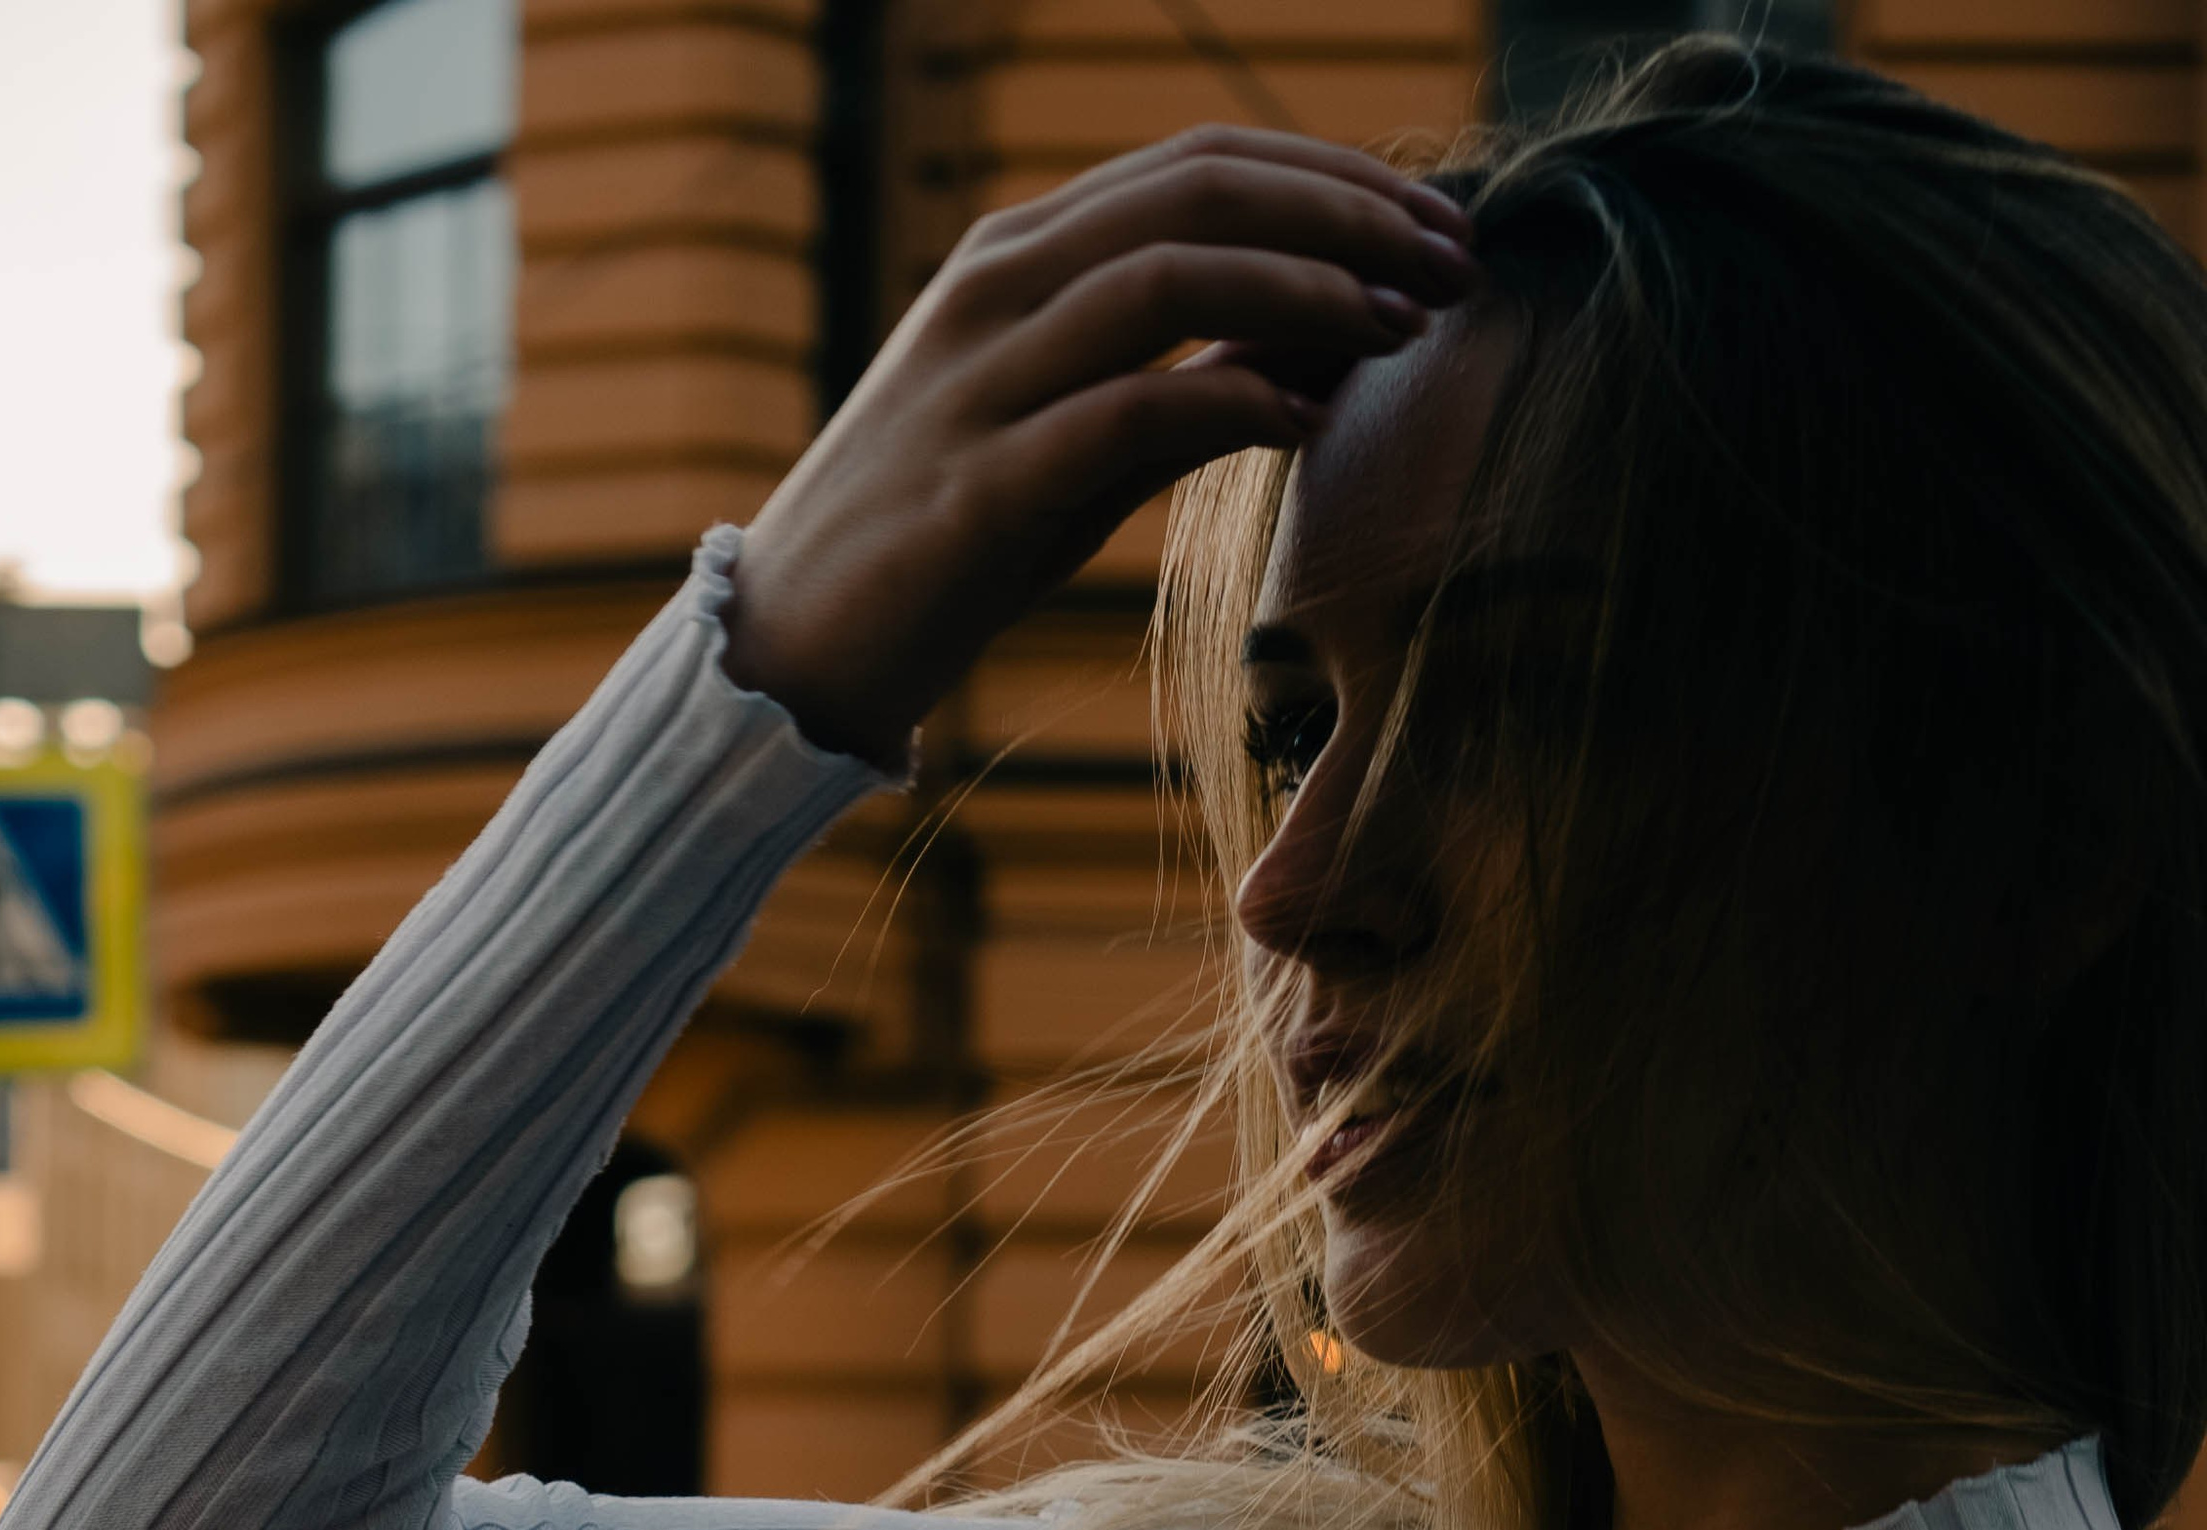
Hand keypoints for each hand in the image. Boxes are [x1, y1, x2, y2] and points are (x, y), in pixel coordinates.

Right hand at [723, 129, 1477, 768]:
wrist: (791, 650)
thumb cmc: (939, 545)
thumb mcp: (1070, 441)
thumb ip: (1178, 383)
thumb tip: (1321, 348)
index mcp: (1019, 256)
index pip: (1199, 164)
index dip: (1333, 179)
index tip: (1434, 228)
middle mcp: (998, 289)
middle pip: (1199, 192)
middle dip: (1348, 216)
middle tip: (1453, 263)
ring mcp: (981, 381)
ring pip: (1168, 277)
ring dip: (1309, 290)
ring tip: (1403, 326)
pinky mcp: (978, 486)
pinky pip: (1124, 410)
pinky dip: (1228, 399)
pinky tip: (1307, 417)